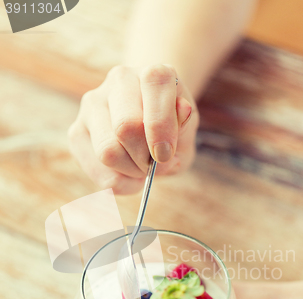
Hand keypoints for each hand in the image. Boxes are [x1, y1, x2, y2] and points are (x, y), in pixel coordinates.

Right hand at [68, 64, 198, 193]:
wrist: (150, 128)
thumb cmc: (171, 129)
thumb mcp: (187, 128)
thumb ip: (185, 123)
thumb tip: (182, 110)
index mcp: (152, 73)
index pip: (153, 87)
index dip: (161, 129)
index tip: (166, 155)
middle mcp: (119, 80)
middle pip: (126, 126)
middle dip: (145, 158)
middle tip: (154, 164)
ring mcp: (92, 104)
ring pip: (107, 151)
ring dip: (131, 171)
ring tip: (141, 169)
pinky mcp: (76, 131)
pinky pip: (96, 170)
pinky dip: (118, 183)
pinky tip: (128, 176)